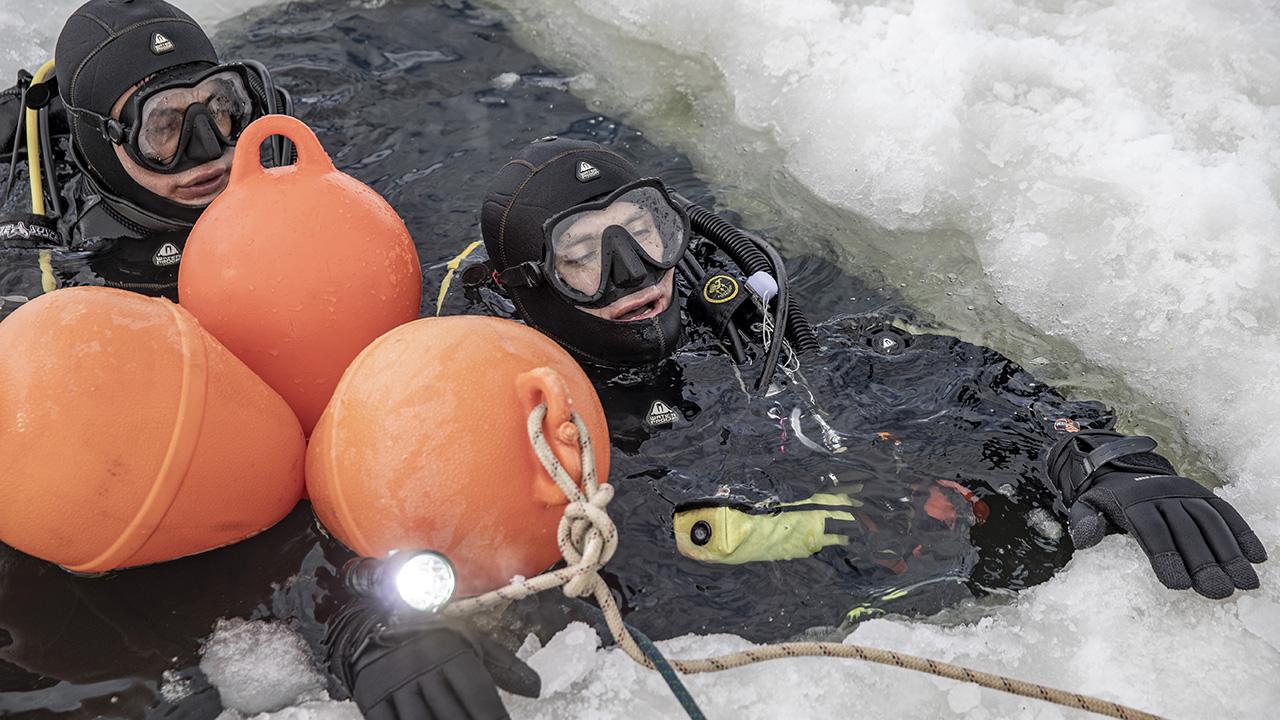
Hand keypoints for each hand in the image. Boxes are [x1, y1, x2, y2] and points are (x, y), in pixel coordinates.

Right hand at [326, 599, 538, 719]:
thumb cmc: (433, 637)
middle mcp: (423, 667)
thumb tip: (537, 689)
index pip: (478, 695)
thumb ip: (504, 666)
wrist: (375, 624)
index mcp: (450, 652)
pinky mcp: (373, 699)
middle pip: (452, 716)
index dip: (493, 718)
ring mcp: (395, 685)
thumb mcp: (469, 641)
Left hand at [1046, 431, 1266, 598]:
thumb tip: (1086, 539)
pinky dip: (1243, 533)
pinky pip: (1226, 512)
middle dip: (1204, 562)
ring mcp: (1186, 493)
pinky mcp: (1204, 494)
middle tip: (1219, 592)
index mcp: (1132, 502)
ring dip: (1231, 552)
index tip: (1179, 586)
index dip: (1166, 557)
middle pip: (1186, 530)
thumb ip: (1083, 523)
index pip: (1152, 531)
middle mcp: (1163, 495)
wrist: (1121, 470)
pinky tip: (1257, 557)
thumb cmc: (1105, 502)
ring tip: (1246, 583)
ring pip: (1211, 522)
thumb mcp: (1085, 506)